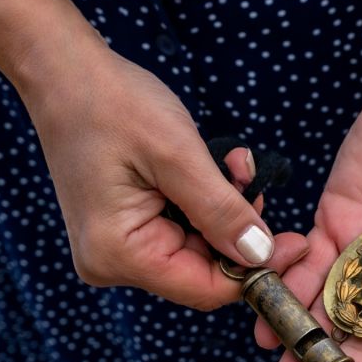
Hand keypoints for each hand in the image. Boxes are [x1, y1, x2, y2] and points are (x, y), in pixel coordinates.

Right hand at [23, 42, 307, 308]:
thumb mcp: (177, 155)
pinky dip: (202, 201)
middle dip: (237, 227)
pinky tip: (209, 165)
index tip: (296, 243)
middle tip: (254, 180)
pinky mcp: (122, 226)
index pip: (204, 288)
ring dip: (222, 207)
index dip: (255, 271)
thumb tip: (261, 256)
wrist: (64, 74)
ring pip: (194, 245)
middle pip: (201, 268)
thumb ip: (221, 211)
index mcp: (118, 253)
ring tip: (231, 164)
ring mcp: (115, 245)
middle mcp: (112, 261)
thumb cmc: (113, 104)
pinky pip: (177, 227)